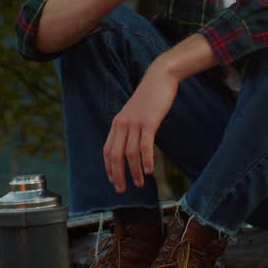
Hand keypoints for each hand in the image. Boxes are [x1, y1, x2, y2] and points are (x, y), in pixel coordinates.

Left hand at [105, 65, 178, 193]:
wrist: (159, 78)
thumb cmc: (150, 97)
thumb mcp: (135, 113)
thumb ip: (130, 127)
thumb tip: (132, 145)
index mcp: (117, 123)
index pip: (107, 150)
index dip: (109, 168)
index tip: (113, 181)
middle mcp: (122, 124)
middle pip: (115, 155)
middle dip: (117, 175)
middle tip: (122, 189)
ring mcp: (135, 123)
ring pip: (130, 153)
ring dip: (134, 171)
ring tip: (139, 184)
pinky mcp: (148, 122)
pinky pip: (145, 146)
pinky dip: (146, 160)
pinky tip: (149, 171)